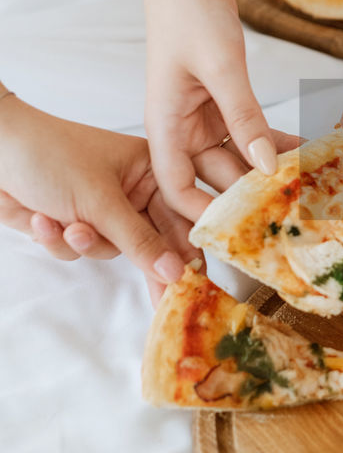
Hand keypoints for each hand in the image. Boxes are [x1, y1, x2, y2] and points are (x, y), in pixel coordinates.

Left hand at [0, 94, 198, 301]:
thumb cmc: (48, 155)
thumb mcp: (100, 201)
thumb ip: (140, 241)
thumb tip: (176, 272)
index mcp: (148, 169)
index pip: (179, 217)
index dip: (185, 251)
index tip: (191, 284)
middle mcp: (128, 189)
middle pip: (147, 240)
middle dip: (128, 250)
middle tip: (157, 297)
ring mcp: (98, 207)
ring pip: (109, 250)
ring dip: (84, 243)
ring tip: (66, 226)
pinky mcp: (71, 221)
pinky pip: (78, 250)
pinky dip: (58, 240)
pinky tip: (40, 220)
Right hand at [143, 0, 295, 221]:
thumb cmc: (189, 12)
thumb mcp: (221, 66)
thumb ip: (244, 116)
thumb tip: (265, 164)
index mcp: (166, 126)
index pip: (176, 188)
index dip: (202, 213)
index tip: (238, 229)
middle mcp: (183, 129)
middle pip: (214, 177)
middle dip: (249, 196)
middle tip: (291, 211)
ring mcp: (204, 117)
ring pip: (239, 157)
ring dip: (269, 170)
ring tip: (308, 184)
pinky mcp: (224, 103)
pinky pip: (252, 133)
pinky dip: (275, 142)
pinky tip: (307, 152)